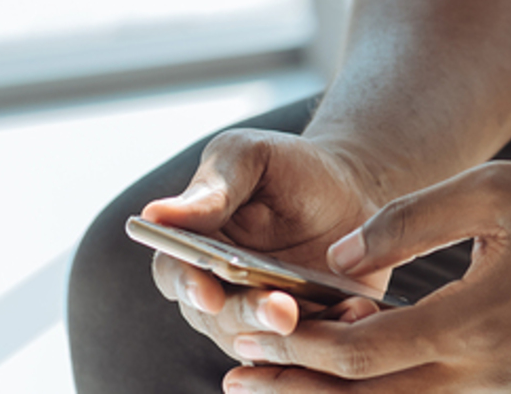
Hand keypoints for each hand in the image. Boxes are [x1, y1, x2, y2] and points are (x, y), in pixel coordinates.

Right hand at [144, 129, 395, 358]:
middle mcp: (219, 292)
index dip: (188, 286)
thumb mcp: (251, 158)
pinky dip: (331, 339)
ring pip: (261, 344)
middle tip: (281, 308)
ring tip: (323, 313)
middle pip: (219, 318)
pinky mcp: (304, 334)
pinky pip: (310, 352)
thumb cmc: (289, 168)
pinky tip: (355, 313)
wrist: (349, 190)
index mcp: (194, 247)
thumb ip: (213, 189)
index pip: (174, 275)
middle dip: (249, 315)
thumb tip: (156, 215)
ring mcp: (259, 318)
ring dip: (289, 337)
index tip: (208, 291)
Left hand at [218, 161, 510, 392]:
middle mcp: (492, 380)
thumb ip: (408, 220)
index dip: (302, 346)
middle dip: (300, 393)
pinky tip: (359, 388)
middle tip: (236, 377)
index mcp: (479, 322)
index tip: (256, 327)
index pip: (366, 353)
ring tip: (281, 391)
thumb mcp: (494, 190)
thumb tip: (336, 261)